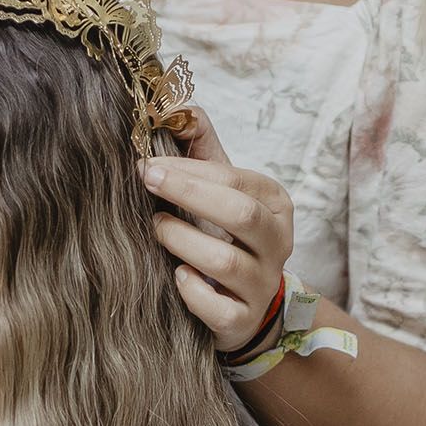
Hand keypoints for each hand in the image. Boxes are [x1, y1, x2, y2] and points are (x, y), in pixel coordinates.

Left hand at [139, 108, 295, 353]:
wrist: (241, 304)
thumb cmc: (222, 234)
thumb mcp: (219, 189)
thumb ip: (198, 145)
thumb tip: (171, 103)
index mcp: (275, 205)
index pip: (237, 180)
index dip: (190, 169)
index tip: (148, 162)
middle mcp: (278, 244)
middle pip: (241, 215)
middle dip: (189, 193)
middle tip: (146, 180)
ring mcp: (262, 286)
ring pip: (224, 262)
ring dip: (181, 240)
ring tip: (156, 227)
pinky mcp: (242, 321)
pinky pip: (217, 308)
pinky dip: (191, 291)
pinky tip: (175, 276)